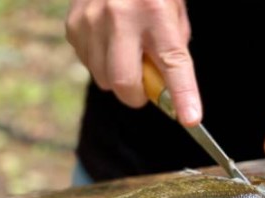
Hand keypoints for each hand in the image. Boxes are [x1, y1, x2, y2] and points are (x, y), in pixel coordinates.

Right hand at [65, 0, 201, 126]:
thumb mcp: (173, 8)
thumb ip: (172, 47)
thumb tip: (164, 85)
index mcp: (156, 10)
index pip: (173, 64)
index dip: (183, 96)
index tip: (190, 119)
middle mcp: (121, 16)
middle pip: (124, 83)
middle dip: (137, 96)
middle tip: (144, 86)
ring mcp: (92, 20)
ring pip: (104, 79)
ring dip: (119, 78)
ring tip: (126, 52)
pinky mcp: (74, 26)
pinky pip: (89, 64)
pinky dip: (102, 63)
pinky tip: (109, 41)